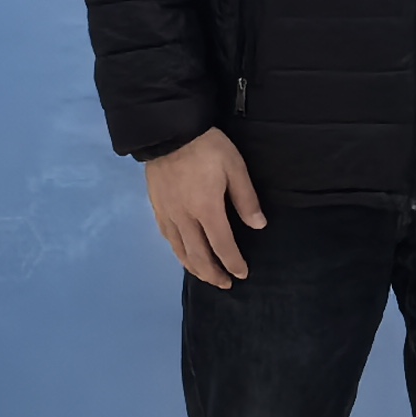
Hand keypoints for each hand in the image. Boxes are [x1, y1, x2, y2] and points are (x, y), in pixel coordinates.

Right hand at [145, 127, 264, 286]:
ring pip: (180, 251)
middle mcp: (184, 218)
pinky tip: (184, 255)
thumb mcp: (235, 168)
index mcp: (206, 209)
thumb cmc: (208, 148)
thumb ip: (246, 199)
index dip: (232, 262)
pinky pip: (167, 238)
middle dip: (213, 273)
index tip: (242, 274)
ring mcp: (168, 214)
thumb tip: (258, 226)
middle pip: (198, 255)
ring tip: (207, 276)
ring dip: (194, 268)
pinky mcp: (157, 208)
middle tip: (226, 284)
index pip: (222, 245)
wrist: (169, 132)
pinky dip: (178, 252)